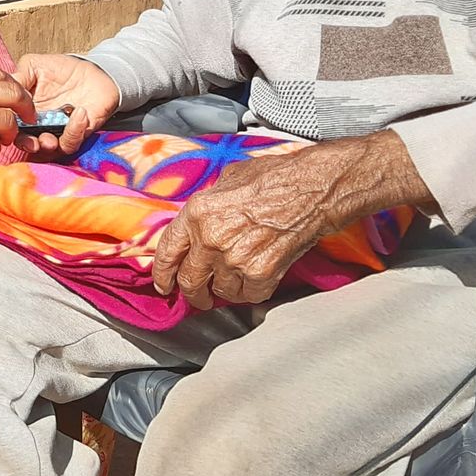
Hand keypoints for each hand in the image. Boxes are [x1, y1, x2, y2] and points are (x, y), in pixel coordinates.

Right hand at [12, 53, 121, 156]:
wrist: (92, 70)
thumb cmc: (60, 69)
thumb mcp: (34, 65)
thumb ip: (19, 75)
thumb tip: (3, 90)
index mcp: (24, 112)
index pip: (10, 125)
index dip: (6, 127)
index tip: (9, 122)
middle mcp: (39, 126)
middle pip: (27, 143)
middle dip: (27, 145)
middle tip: (31, 142)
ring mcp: (59, 131)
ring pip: (50, 150)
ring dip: (48, 145)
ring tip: (49, 139)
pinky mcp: (79, 134)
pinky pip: (73, 141)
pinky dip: (75, 130)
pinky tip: (80, 112)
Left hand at [150, 132, 434, 309]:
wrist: (311, 190)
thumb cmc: (274, 178)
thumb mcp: (227, 180)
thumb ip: (207, 207)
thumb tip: (198, 224)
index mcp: (197, 213)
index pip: (167, 252)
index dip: (163, 273)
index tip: (165, 285)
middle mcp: (210, 239)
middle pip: (190, 281)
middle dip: (193, 293)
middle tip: (199, 296)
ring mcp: (234, 260)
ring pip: (220, 292)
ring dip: (226, 290)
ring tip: (235, 279)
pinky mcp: (260, 275)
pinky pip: (247, 296)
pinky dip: (251, 292)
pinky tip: (256, 277)